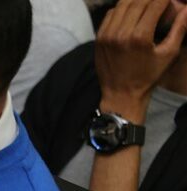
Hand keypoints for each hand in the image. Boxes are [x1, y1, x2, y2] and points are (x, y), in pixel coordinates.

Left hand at [95, 0, 186, 117]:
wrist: (120, 94)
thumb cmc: (148, 76)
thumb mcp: (169, 54)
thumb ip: (180, 28)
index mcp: (140, 37)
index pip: (154, 4)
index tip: (169, 0)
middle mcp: (121, 33)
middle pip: (137, 1)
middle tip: (159, 1)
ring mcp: (107, 34)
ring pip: (122, 4)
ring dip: (136, 0)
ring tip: (147, 3)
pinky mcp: (99, 38)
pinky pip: (110, 14)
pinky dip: (122, 8)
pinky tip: (131, 11)